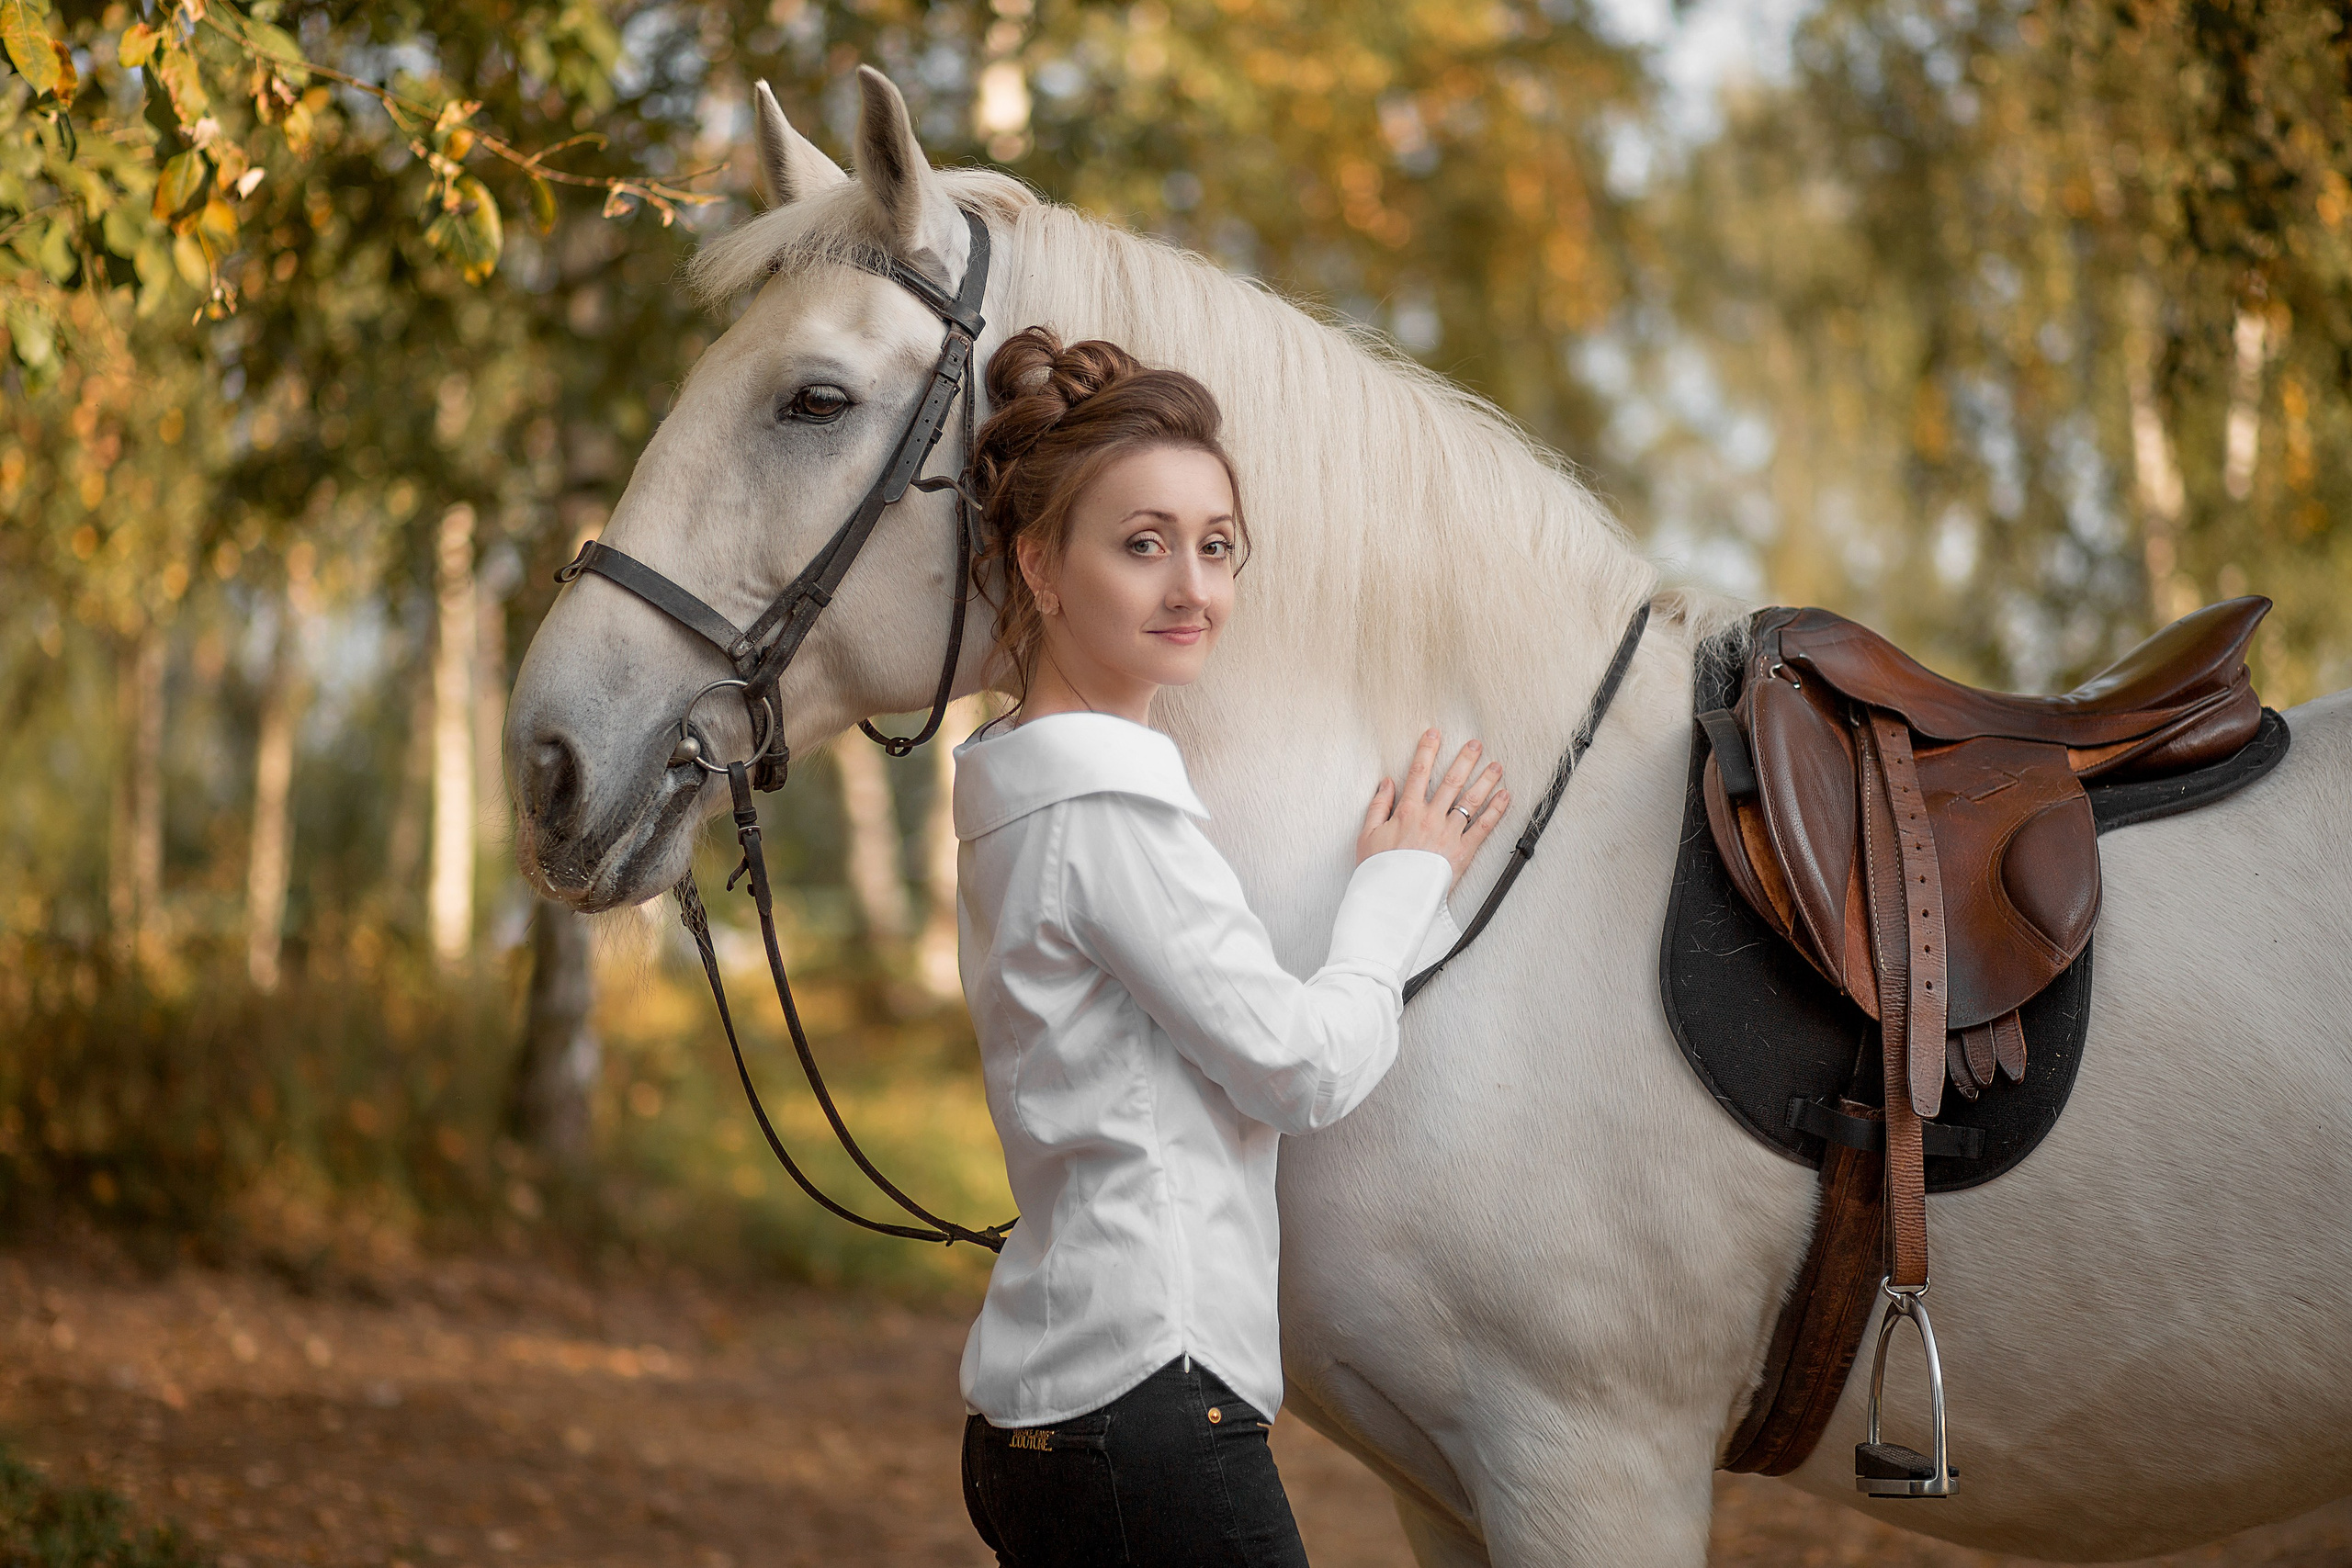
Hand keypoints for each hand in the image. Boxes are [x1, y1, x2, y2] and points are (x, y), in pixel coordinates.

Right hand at [1356, 729, 1509, 889]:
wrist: (1393, 898)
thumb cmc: (1379, 870)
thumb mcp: (1367, 835)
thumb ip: (1377, 806)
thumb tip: (1386, 782)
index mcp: (1407, 811)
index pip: (1418, 772)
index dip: (1427, 750)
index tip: (1435, 734)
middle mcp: (1430, 817)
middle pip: (1451, 781)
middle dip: (1464, 759)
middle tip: (1475, 744)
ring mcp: (1449, 833)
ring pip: (1471, 800)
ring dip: (1486, 780)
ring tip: (1497, 765)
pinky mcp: (1462, 852)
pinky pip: (1483, 827)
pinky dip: (1496, 810)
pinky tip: (1505, 796)